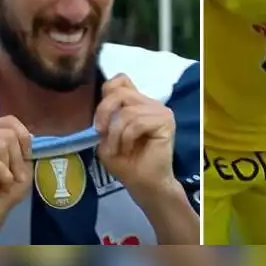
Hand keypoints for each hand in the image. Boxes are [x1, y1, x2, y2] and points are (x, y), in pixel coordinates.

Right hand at [0, 116, 32, 231]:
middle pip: (8, 135)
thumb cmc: (6, 186)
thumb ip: (23, 142)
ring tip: (4, 179)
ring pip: (1, 146)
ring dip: (10, 168)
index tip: (20, 160)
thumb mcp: (23, 161)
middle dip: (16, 159)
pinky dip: (4, 177)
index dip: (22, 140)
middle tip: (10, 175)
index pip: (9, 121)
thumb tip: (28, 134)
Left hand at [94, 74, 176, 195]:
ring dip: (116, 133)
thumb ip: (105, 117)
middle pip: (120, 92)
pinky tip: (128, 149)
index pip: (121, 80)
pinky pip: (137, 122)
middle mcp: (150, 103)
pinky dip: (126, 138)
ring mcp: (160, 111)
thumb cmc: (127, 164)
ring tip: (118, 149)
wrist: (144, 185)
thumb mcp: (107, 138)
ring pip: (127, 111)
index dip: (106, 93)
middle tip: (100, 132)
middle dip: (104, 112)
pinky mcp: (166, 121)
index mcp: (136, 104)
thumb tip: (102, 106)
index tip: (99, 119)